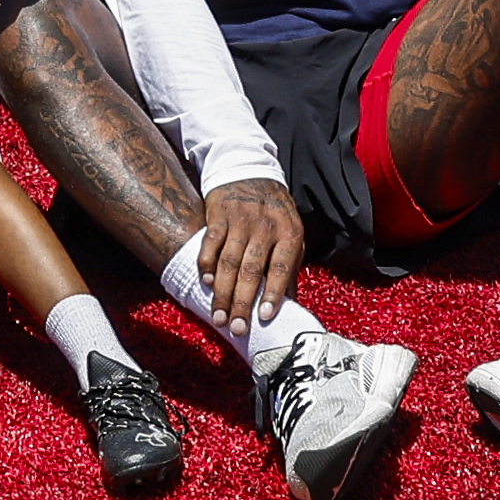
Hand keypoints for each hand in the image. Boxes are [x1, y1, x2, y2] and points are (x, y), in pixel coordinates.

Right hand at [193, 179, 305, 332]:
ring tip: (219, 317)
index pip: (281, 266)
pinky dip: (207, 265)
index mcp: (288, 232)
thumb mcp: (290, 234)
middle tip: (237, 329)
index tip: (265, 316)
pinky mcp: (218, 215)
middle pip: (252, 270)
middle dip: (243, 302)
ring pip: (229, 262)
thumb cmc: (274, 213)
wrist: (250, 170)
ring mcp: (240, 220)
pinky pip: (210, 244)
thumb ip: (290, 269)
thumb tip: (292, 306)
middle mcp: (265, 226)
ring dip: (223, 293)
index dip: (274, 292)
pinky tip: (207, 283)